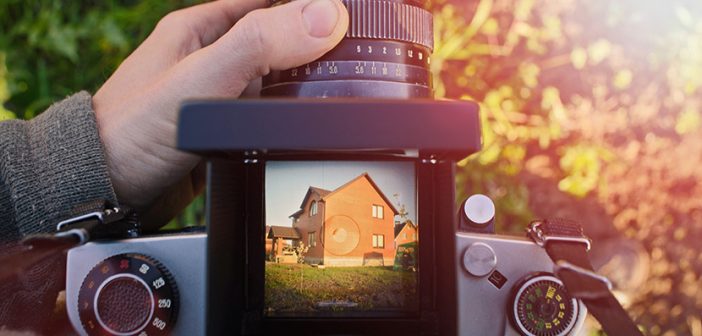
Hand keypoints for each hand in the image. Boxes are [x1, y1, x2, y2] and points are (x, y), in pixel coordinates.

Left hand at [92, 0, 348, 227]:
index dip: (305, 7)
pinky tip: (301, 123)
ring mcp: (213, 94)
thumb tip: (324, 17)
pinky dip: (284, 115)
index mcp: (200, 29)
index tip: (343, 18)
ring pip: (270, 79)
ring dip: (299, 83)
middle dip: (310, 46)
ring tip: (337, 89)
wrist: (101, 189)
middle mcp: (208, 58)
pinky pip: (261, 113)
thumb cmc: (132, 130)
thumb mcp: (203, 78)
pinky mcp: (217, 130)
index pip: (265, 2)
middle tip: (350, 59)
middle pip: (273, 40)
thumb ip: (260, 45)